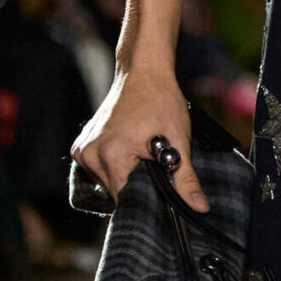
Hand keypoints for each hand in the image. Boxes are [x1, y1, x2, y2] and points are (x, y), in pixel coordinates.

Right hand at [71, 66, 209, 211]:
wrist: (142, 72)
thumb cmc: (161, 101)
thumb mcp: (178, 141)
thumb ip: (186, 179)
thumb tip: (200, 208)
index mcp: (111, 155)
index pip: (127, 200)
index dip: (148, 200)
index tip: (162, 193)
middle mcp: (90, 154)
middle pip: (116, 192)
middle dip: (138, 187)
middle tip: (156, 169)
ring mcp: (82, 150)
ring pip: (107, 183)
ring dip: (126, 177)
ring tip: (142, 157)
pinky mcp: (80, 146)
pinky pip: (98, 171)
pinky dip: (114, 167)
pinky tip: (129, 152)